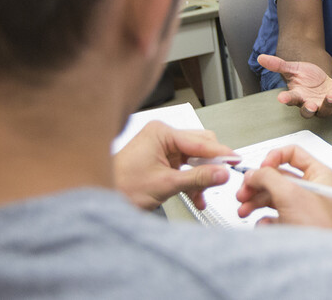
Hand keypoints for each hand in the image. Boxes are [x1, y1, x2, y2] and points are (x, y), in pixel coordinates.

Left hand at [113, 121, 235, 209]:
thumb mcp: (165, 184)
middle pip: (201, 146)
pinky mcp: (160, 161)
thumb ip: (198, 178)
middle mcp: (162, 136)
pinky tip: (195, 196)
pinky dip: (191, 181)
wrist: (95, 199)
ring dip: (201, 176)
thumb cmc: (119, 186)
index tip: (236, 161)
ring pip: (195, 158)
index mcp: (161, 132)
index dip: (220, 153)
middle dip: (211, 165)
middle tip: (221, 178)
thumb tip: (222, 172)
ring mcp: (161, 148)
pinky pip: (185, 167)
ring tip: (203, 193)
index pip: (200, 140)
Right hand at [235, 145, 331, 228]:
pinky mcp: (294, 226)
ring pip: (272, 197)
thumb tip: (254, 172)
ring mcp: (302, 209)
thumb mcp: (290, 194)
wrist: (319, 262)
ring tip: (244, 208)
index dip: (274, 157)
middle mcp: (311, 190)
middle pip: (277, 177)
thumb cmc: (320, 229)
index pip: (293, 154)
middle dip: (258, 184)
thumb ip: (268, 177)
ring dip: (254, 201)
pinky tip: (264, 225)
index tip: (261, 167)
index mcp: (319, 175)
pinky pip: (273, 217)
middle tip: (244, 191)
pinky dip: (264, 220)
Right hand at [257, 54, 331, 117]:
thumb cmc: (303, 77)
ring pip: (327, 110)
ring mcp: (324, 106)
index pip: (290, 100)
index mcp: (297, 97)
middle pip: (309, 111)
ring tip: (331, 96)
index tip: (281, 98)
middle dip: (310, 109)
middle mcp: (310, 104)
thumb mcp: (291, 68)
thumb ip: (277, 64)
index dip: (287, 99)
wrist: (318, 79)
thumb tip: (260, 57)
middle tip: (311, 106)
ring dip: (329, 104)